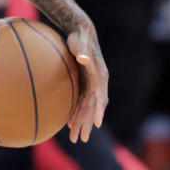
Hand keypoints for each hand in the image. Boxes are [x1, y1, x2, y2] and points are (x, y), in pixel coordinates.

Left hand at [65, 23, 108, 141]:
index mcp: (100, 76)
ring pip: (88, 107)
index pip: (100, 97)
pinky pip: (82, 101)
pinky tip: (69, 121)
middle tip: (82, 139)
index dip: (98, 110)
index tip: (97, 124)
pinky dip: (77, 112)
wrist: (81, 32)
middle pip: (94, 107)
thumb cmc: (80, 37)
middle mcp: (98, 83)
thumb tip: (83, 59)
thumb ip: (82, 52)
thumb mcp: (80, 44)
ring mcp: (92, 84)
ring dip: (82, 121)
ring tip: (76, 136)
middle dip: (88, 123)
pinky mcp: (85, 83)